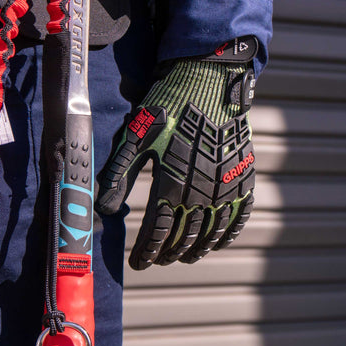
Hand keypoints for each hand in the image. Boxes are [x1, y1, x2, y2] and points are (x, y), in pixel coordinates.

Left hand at [96, 51, 256, 269]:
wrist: (207, 81)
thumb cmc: (167, 108)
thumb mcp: (135, 139)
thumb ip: (118, 176)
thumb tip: (103, 210)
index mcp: (171, 185)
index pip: (157, 233)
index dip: (146, 252)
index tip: (138, 264)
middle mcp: (201, 193)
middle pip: (183, 237)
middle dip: (167, 253)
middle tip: (158, 261)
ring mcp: (225, 187)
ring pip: (210, 232)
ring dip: (195, 250)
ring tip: (184, 258)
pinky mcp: (242, 177)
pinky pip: (238, 216)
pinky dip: (227, 234)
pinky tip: (218, 242)